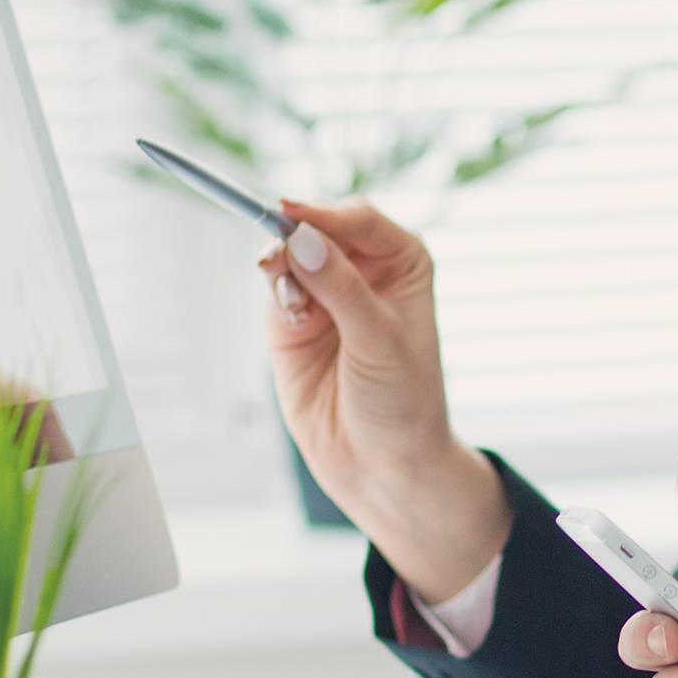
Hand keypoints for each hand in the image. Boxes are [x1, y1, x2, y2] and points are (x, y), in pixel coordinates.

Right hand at [259, 199, 508, 599]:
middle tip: (274, 256)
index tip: (289, 212)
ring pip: (289, 255)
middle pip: (318, 228)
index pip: (358, 219)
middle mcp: (364, 270)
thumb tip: (300, 237)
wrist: (382, 465)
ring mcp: (326, 294)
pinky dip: (276, 297)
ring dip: (281, 268)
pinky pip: (275, 289)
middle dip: (294, 236)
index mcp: (402, 262)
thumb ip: (339, 287)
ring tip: (294, 308)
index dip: (324, 213)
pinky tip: (292, 321)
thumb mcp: (379, 339)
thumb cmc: (402, 400)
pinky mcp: (293, 323)